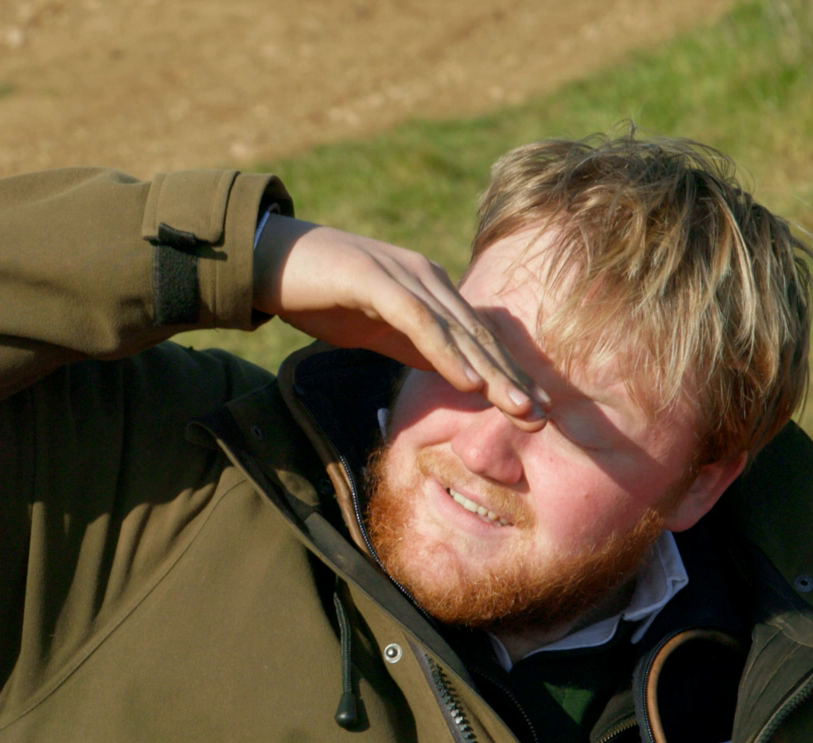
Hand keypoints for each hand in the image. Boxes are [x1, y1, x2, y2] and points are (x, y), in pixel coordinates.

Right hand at [253, 215, 546, 426]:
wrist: (267, 257)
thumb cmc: (320, 293)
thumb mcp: (376, 328)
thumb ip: (414, 344)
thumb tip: (451, 374)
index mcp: (430, 288)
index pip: (478, 337)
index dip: (509, 372)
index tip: (538, 410)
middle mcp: (427, 277)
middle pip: (478, 335)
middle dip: (513, 376)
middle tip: (545, 416)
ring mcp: (403, 275)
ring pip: (458, 330)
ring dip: (492, 371)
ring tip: (521, 407)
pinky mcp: (376, 280)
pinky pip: (420, 322)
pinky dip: (446, 353)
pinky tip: (469, 383)